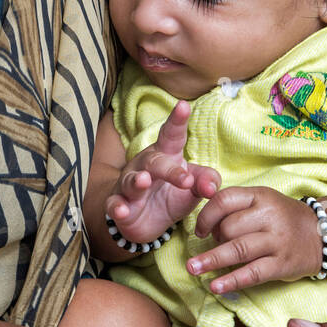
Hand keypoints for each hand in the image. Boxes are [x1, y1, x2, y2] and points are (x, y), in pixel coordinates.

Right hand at [105, 100, 220, 246]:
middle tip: (186, 180)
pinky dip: (117, 207)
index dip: (177, 121)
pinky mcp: (118, 204)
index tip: (184, 106)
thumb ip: (205, 181)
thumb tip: (211, 188)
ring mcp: (129, 185)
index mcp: (166, 156)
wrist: (143, 221)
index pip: (172, 135)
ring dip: (137, 181)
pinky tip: (121, 210)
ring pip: (131, 180)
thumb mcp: (191, 188)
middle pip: (155, 162)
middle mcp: (145, 166)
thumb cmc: (169, 196)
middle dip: (168, 169)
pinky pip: (114, 204)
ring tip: (144, 180)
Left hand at [189, 187, 322, 292]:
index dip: (206, 216)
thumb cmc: (282, 218)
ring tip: (193, 269)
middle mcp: (269, 216)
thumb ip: (237, 206)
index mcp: (261, 196)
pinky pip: (253, 273)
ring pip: (238, 249)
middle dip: (215, 239)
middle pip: (229, 227)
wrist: (322, 235)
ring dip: (211, 260)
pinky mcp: (282, 264)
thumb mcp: (263, 201)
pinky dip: (232, 280)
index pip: (225, 200)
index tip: (199, 230)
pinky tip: (216, 286)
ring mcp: (277, 241)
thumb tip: (204, 223)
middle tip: (214, 245)